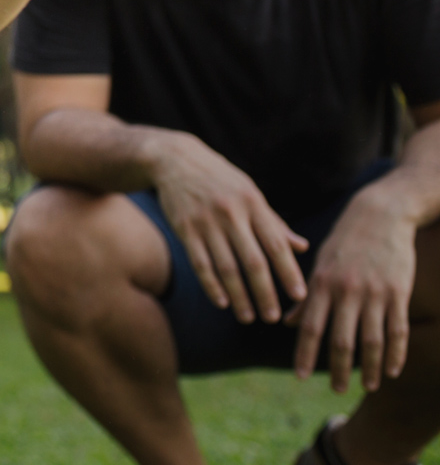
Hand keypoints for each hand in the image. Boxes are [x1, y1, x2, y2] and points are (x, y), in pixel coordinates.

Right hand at [153, 134, 308, 323]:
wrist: (175, 159)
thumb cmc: (220, 179)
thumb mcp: (250, 193)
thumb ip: (274, 222)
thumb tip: (302, 247)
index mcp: (253, 203)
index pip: (276, 245)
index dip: (289, 273)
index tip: (299, 297)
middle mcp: (231, 213)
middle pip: (253, 262)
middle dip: (265, 293)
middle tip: (272, 318)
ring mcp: (206, 222)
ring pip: (226, 267)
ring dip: (239, 297)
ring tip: (248, 317)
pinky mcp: (185, 228)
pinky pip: (200, 264)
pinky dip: (211, 286)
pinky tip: (222, 303)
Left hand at [289, 186, 419, 392]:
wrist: (380, 214)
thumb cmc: (345, 239)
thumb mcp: (320, 263)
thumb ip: (306, 295)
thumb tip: (289, 322)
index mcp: (322, 284)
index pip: (310, 327)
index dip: (305, 354)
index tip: (300, 376)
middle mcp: (346, 292)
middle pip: (341, 341)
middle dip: (336, 369)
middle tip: (335, 390)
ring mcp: (374, 294)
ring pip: (371, 341)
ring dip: (368, 368)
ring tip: (366, 387)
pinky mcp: (398, 294)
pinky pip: (396, 331)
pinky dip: (394, 354)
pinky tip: (391, 370)